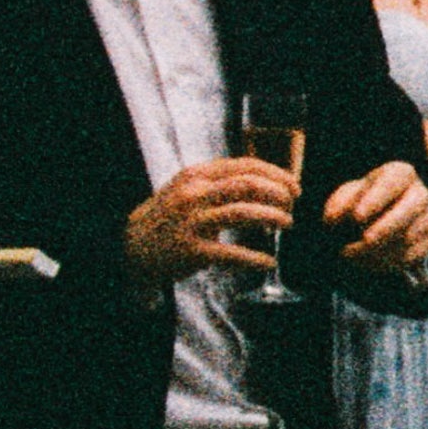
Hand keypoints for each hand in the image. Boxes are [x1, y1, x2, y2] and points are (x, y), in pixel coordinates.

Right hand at [128, 154, 292, 286]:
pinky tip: (269, 262)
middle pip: (248, 185)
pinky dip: (256, 258)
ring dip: (273, 217)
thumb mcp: (192, 188)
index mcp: (197, 175)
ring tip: (288, 223)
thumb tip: (272, 180)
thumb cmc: (173, 215)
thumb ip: (224, 181)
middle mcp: (194, 194)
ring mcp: (192, 221)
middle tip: (292, 204)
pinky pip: (232, 253)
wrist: (133, 246)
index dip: (277, 174)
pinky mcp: (192, 250)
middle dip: (278, 193)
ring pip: (244, 213)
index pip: (246, 166)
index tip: (294, 186)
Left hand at [318, 160, 427, 280]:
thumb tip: (333, 218)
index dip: (377, 198)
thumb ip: (338, 205)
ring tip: (350, 253)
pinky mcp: (427, 241)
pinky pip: (412, 254)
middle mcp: (418, 193)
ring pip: (410, 234)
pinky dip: (388, 261)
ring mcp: (427, 218)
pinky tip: (365, 260)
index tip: (357, 216)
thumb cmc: (358, 203)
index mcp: (399, 174)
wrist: (374, 222)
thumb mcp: (344, 199)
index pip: (394, 180)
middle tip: (366, 240)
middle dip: (389, 225)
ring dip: (381, 247)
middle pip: (413, 206)